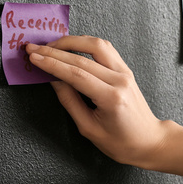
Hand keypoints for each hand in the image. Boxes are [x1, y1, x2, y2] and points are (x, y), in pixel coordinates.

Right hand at [25, 36, 174, 168]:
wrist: (149, 140)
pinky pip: (104, 49)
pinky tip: (71, 45)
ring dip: (71, 41)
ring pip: (96, 46)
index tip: (33, 57)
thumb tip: (53, 79)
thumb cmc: (121, 142)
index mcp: (111, 98)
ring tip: (50, 44)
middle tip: (33, 48)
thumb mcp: (88, 128)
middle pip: (82, 59)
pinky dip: (85, 44)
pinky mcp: (125, 69)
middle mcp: (119, 80)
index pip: (76, 74)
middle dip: (54, 51)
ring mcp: (125, 72)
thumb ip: (70, 101)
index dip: (52, 63)